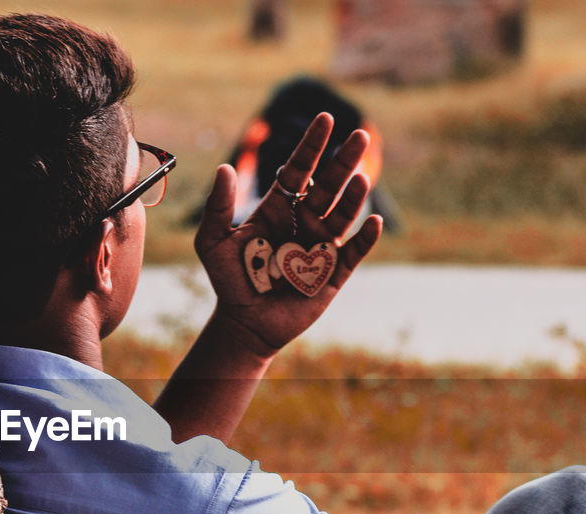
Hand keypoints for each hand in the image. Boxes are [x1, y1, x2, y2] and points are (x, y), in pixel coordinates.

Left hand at [193, 113, 383, 357]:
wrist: (243, 322)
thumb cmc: (229, 280)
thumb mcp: (213, 241)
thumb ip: (217, 207)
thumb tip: (223, 168)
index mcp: (278, 208)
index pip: (298, 170)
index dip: (311, 145)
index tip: (324, 119)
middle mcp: (304, 221)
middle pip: (328, 185)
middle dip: (343, 161)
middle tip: (359, 135)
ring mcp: (320, 246)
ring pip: (342, 215)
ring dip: (353, 196)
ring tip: (361, 178)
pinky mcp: (332, 274)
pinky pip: (353, 253)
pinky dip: (364, 239)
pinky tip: (372, 222)